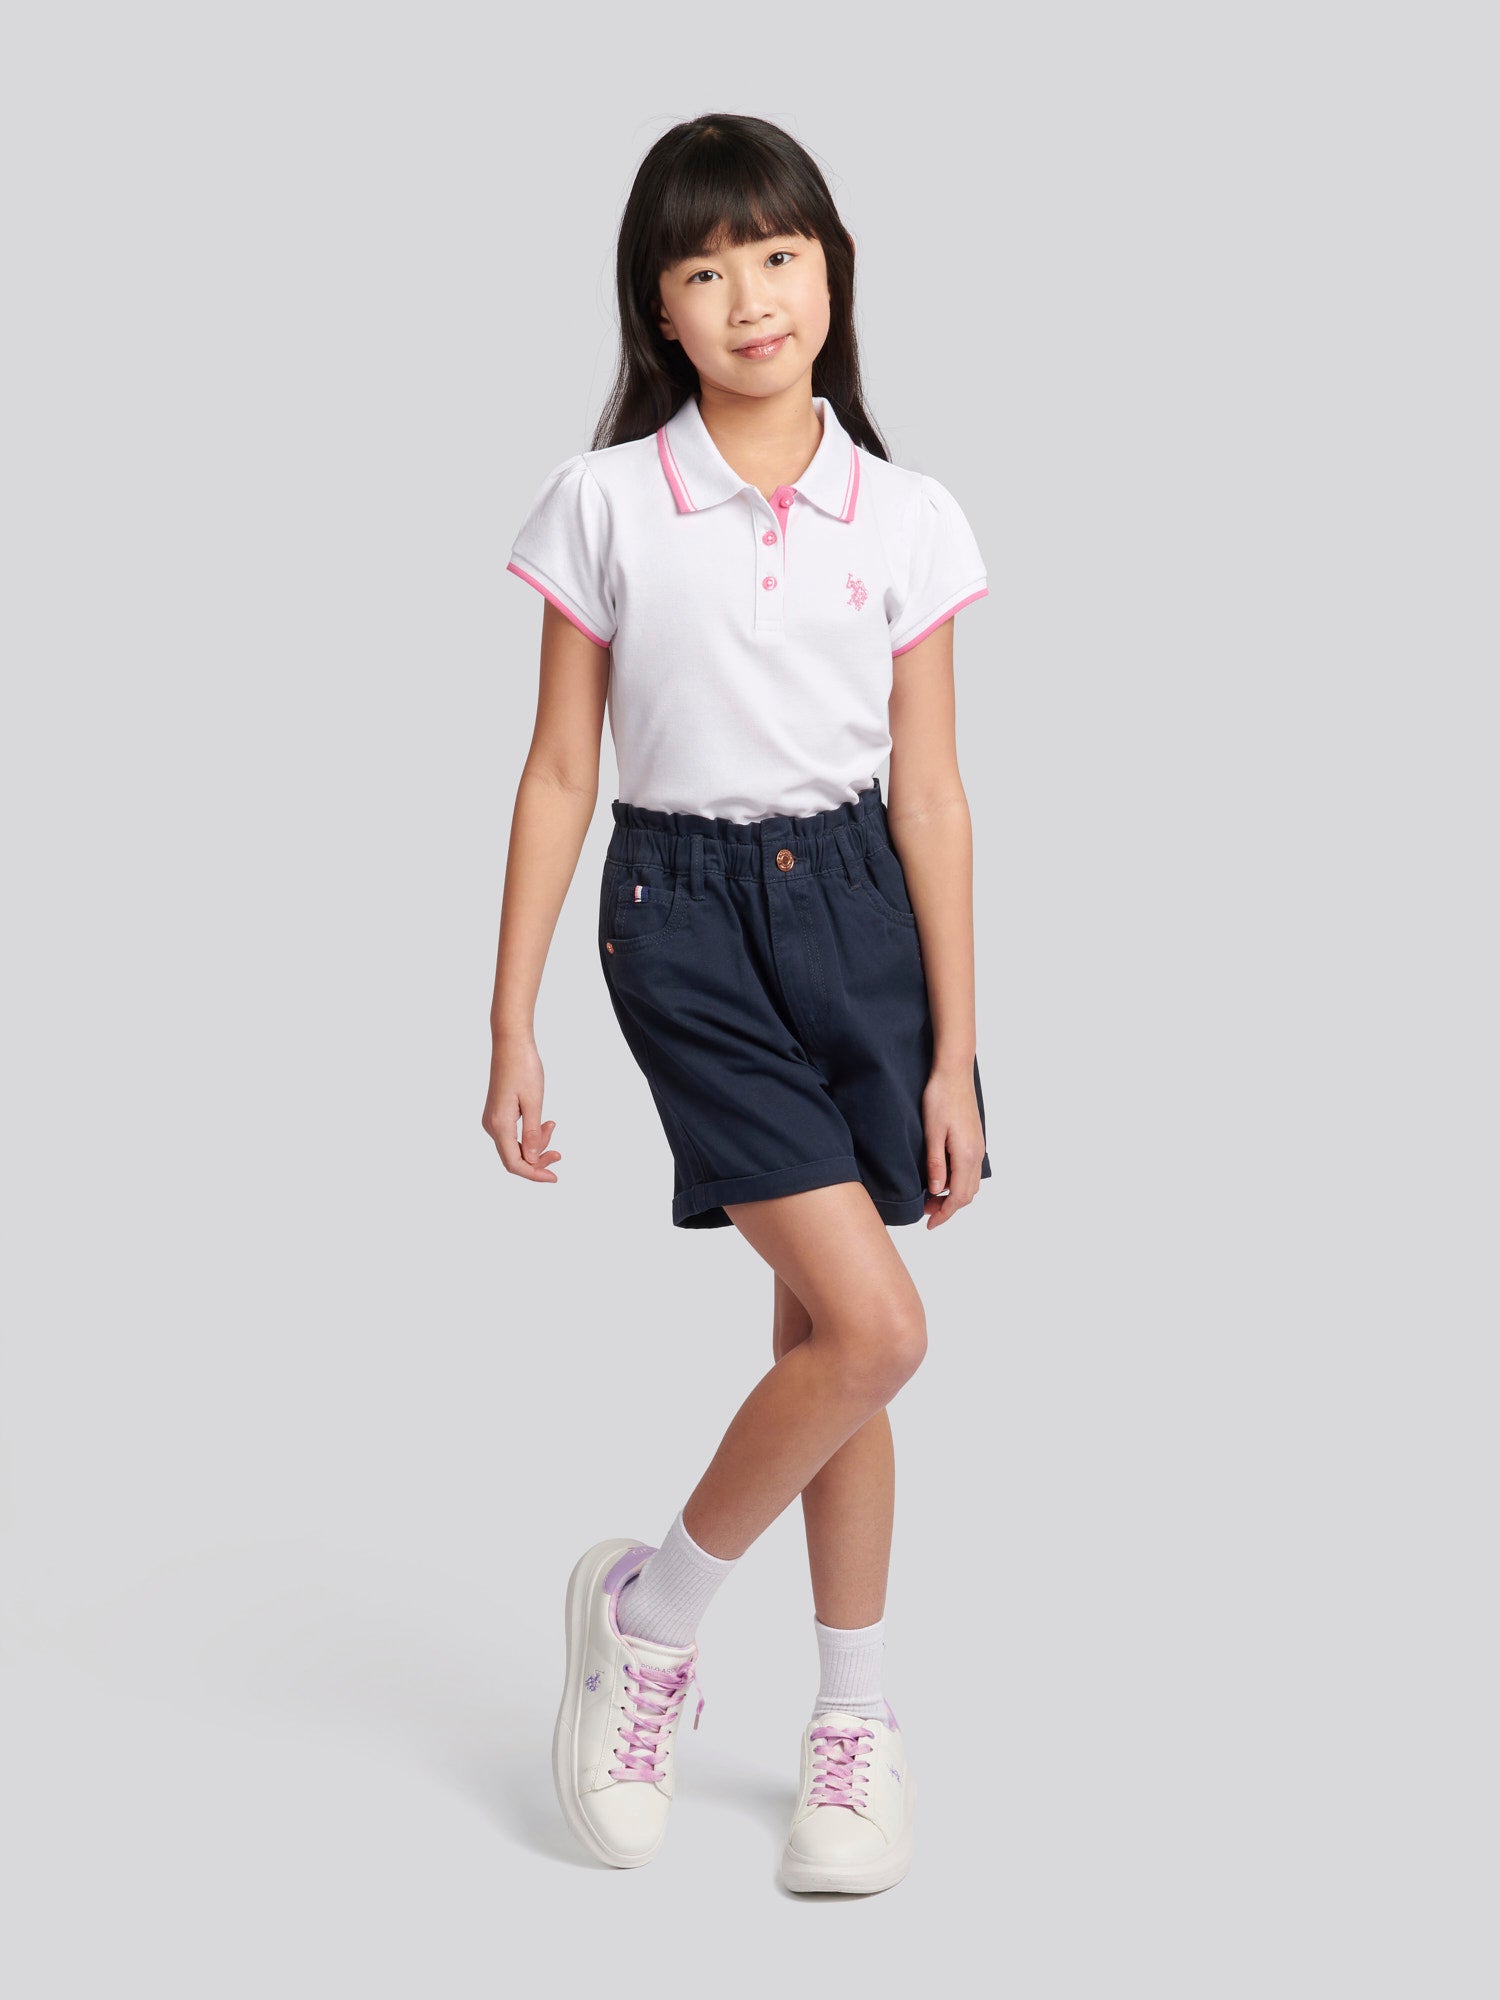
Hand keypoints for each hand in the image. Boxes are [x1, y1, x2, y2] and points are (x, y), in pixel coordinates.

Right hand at [482, 1031, 561, 1181]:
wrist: (511, 1043)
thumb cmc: (524, 1068)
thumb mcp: (534, 1102)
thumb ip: (533, 1134)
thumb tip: (532, 1160)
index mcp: (500, 1125)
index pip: (515, 1163)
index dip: (534, 1174)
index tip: (554, 1177)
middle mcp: (492, 1125)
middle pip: (514, 1158)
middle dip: (538, 1160)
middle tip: (560, 1154)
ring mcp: (493, 1120)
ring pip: (515, 1146)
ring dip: (536, 1144)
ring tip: (552, 1125)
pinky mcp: (497, 1113)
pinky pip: (513, 1134)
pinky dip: (530, 1134)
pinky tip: (545, 1124)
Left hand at [920, 1066, 985, 1227]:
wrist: (954, 1073)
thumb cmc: (940, 1098)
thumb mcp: (932, 1133)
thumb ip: (935, 1164)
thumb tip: (935, 1191)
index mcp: (966, 1155)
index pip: (958, 1197)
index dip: (944, 1214)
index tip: (929, 1224)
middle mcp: (977, 1154)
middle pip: (967, 1194)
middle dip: (948, 1208)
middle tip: (925, 1211)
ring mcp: (979, 1147)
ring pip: (971, 1183)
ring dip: (953, 1195)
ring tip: (931, 1197)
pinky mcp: (976, 1140)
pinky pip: (971, 1171)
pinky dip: (959, 1182)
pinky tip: (943, 1178)